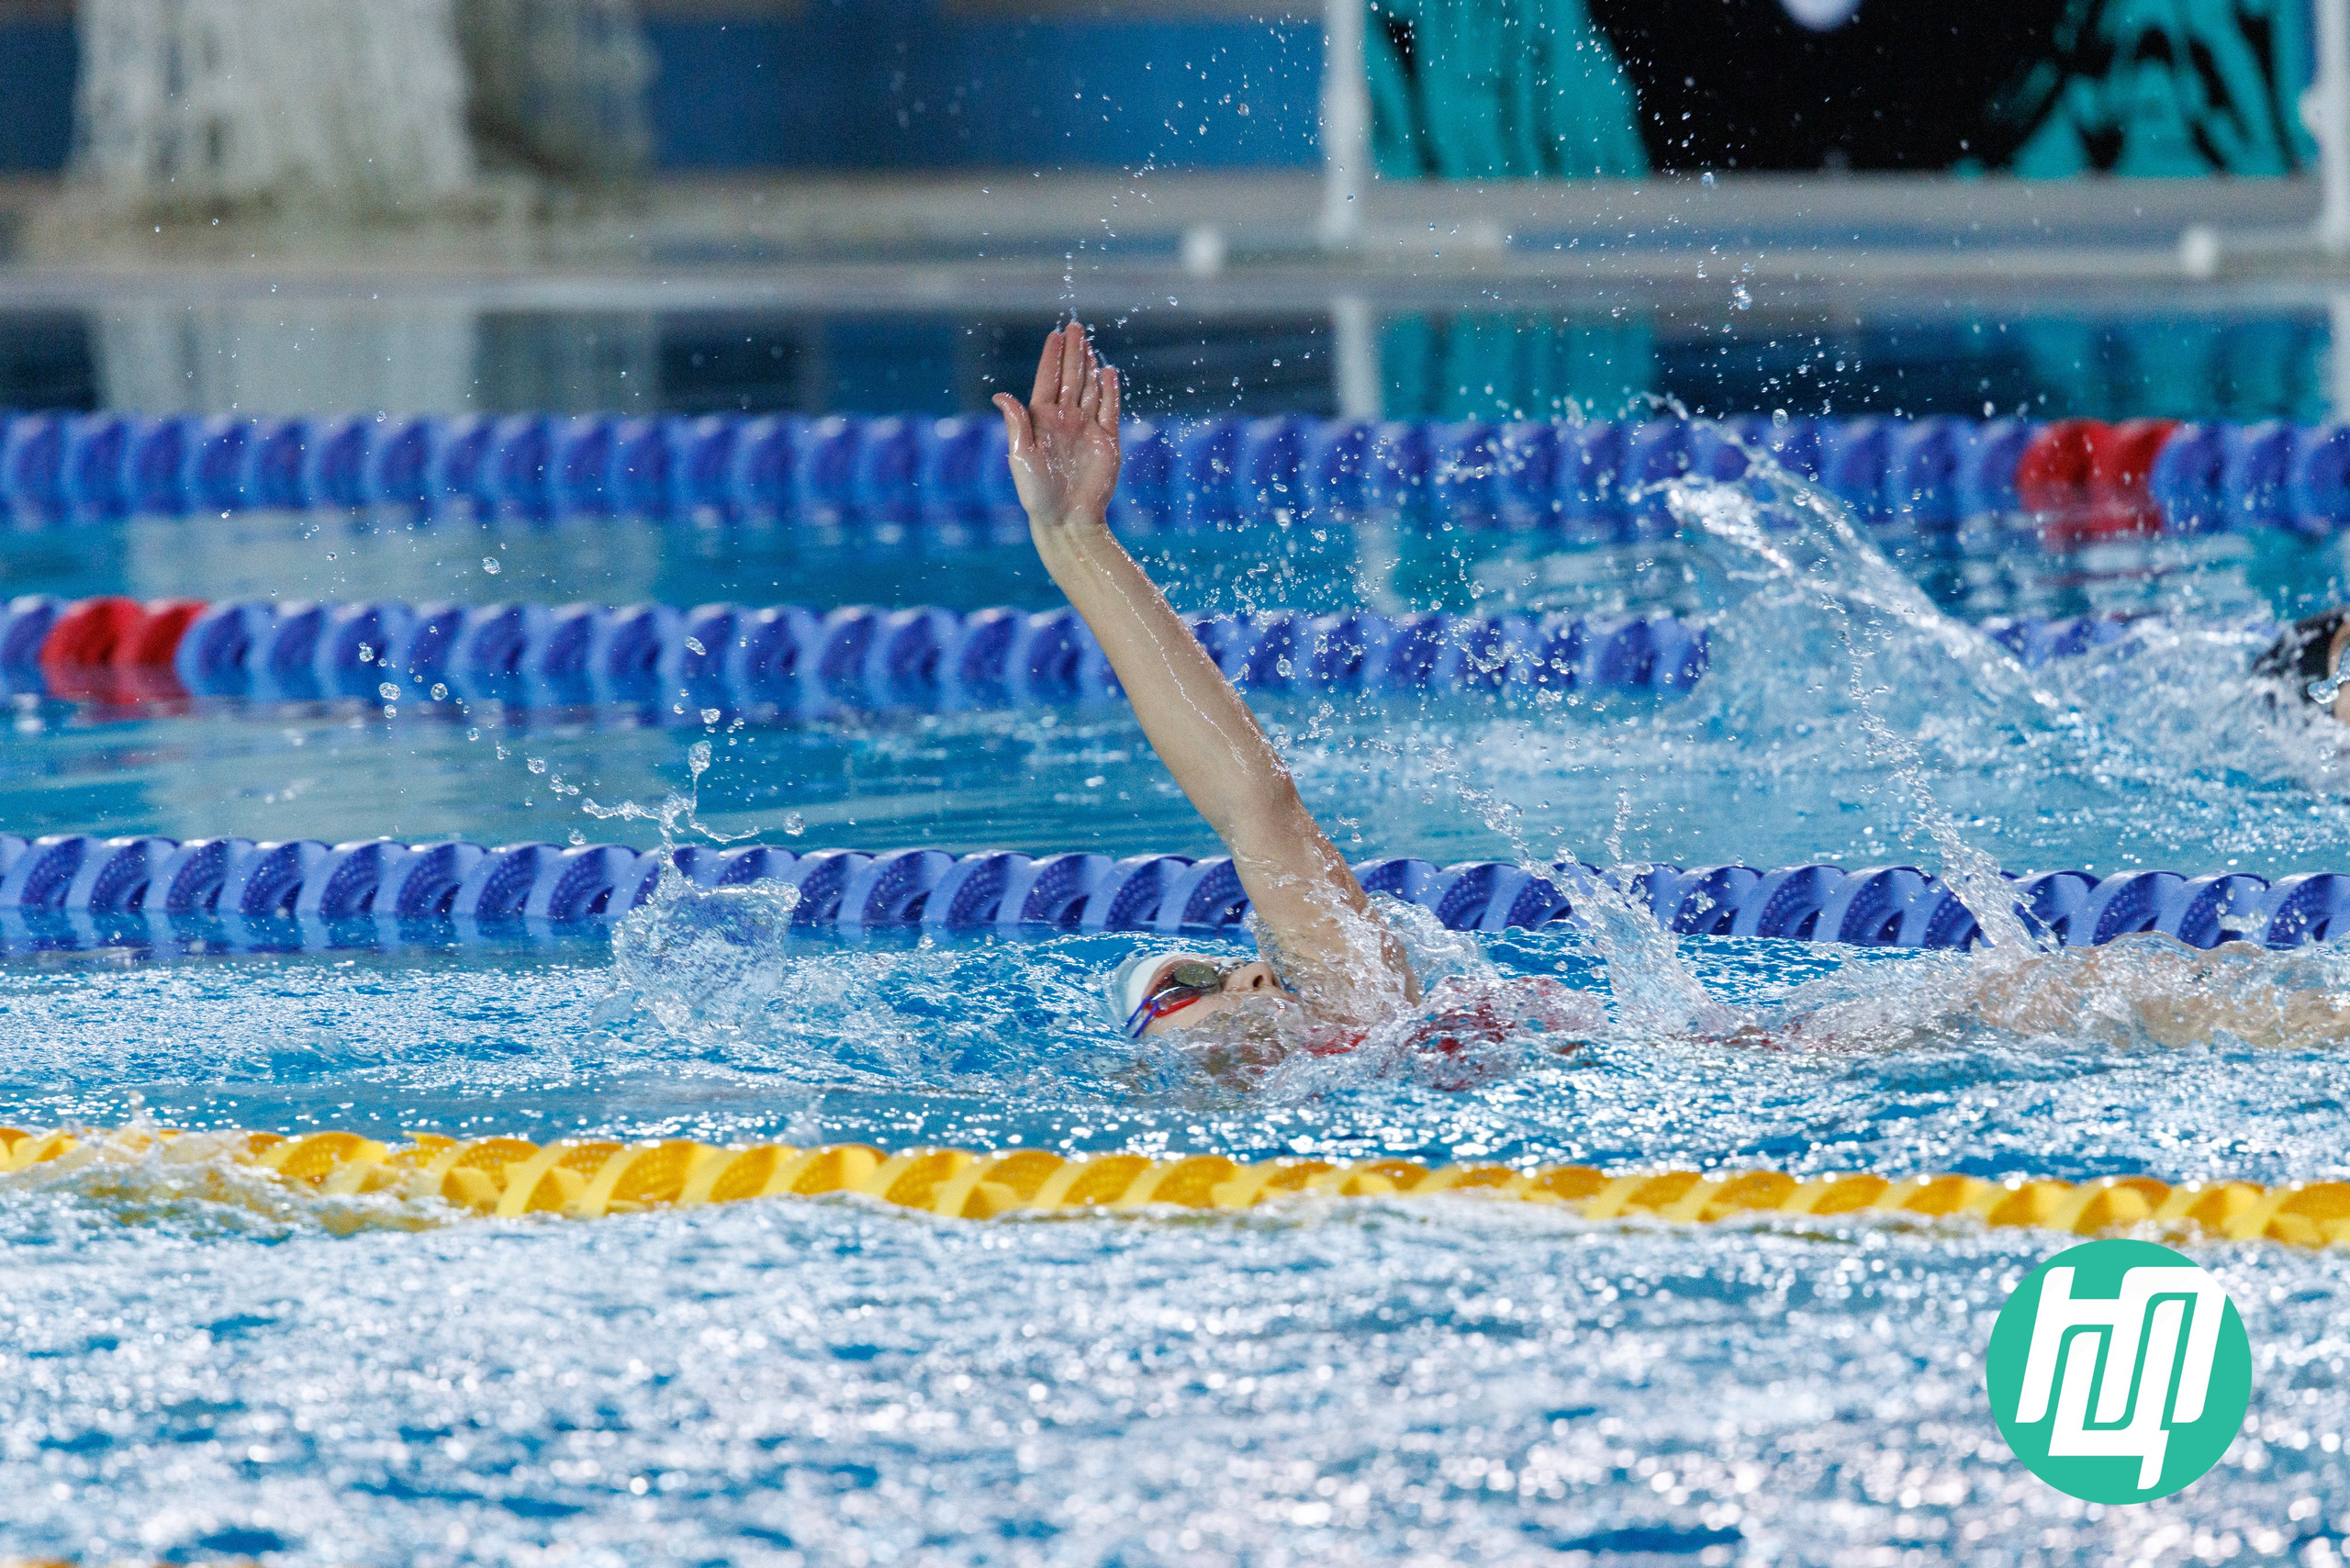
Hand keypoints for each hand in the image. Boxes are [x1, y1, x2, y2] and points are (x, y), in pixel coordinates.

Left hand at [992, 322, 1120, 527]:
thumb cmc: (1037, 493)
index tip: (1055, 335)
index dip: (1052, 357)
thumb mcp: (1021, 457)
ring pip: (1089, 389)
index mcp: (1041, 420)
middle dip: (1073, 353)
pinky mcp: (1107, 441)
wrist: (1067, 520)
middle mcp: (1064, 420)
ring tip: (1090, 344)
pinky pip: (1109, 409)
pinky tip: (1109, 372)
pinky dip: (1110, 390)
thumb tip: (1000, 395)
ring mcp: (1086, 429)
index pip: (1048, 380)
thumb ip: (1016, 425)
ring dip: (1089, 367)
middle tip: (1076, 327)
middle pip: (1070, 378)